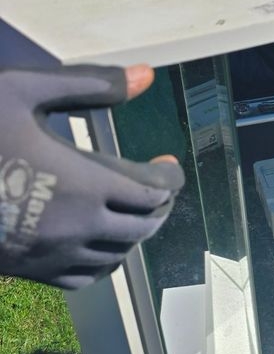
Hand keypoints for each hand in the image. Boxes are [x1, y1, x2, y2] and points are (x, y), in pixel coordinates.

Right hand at [0, 63, 184, 288]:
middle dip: (159, 207)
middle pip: (143, 228)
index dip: (169, 179)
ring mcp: (52, 255)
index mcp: (84, 184)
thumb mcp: (24, 91)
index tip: (168, 164)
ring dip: (134, 233)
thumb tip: (147, 75)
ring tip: (134, 210)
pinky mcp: (29, 272)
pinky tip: (99, 242)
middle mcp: (76, 227)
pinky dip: (105, 261)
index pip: (152, 192)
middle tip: (158, 186)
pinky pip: (86, 278)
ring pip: (118, 256)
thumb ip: (90, 85)